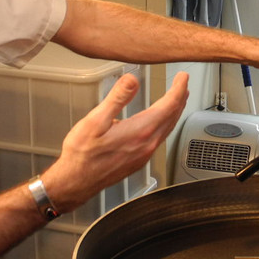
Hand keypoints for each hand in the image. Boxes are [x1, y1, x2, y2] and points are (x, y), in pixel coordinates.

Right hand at [44, 72, 189, 209]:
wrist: (76, 181)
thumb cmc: (82, 154)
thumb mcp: (95, 120)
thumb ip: (117, 98)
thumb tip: (132, 80)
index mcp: (140, 131)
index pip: (169, 105)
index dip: (178, 88)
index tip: (182, 77)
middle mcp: (147, 144)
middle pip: (172, 117)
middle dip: (180, 98)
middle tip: (182, 85)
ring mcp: (145, 154)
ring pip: (168, 128)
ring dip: (174, 112)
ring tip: (176, 100)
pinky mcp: (139, 160)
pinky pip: (160, 138)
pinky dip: (166, 125)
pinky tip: (160, 122)